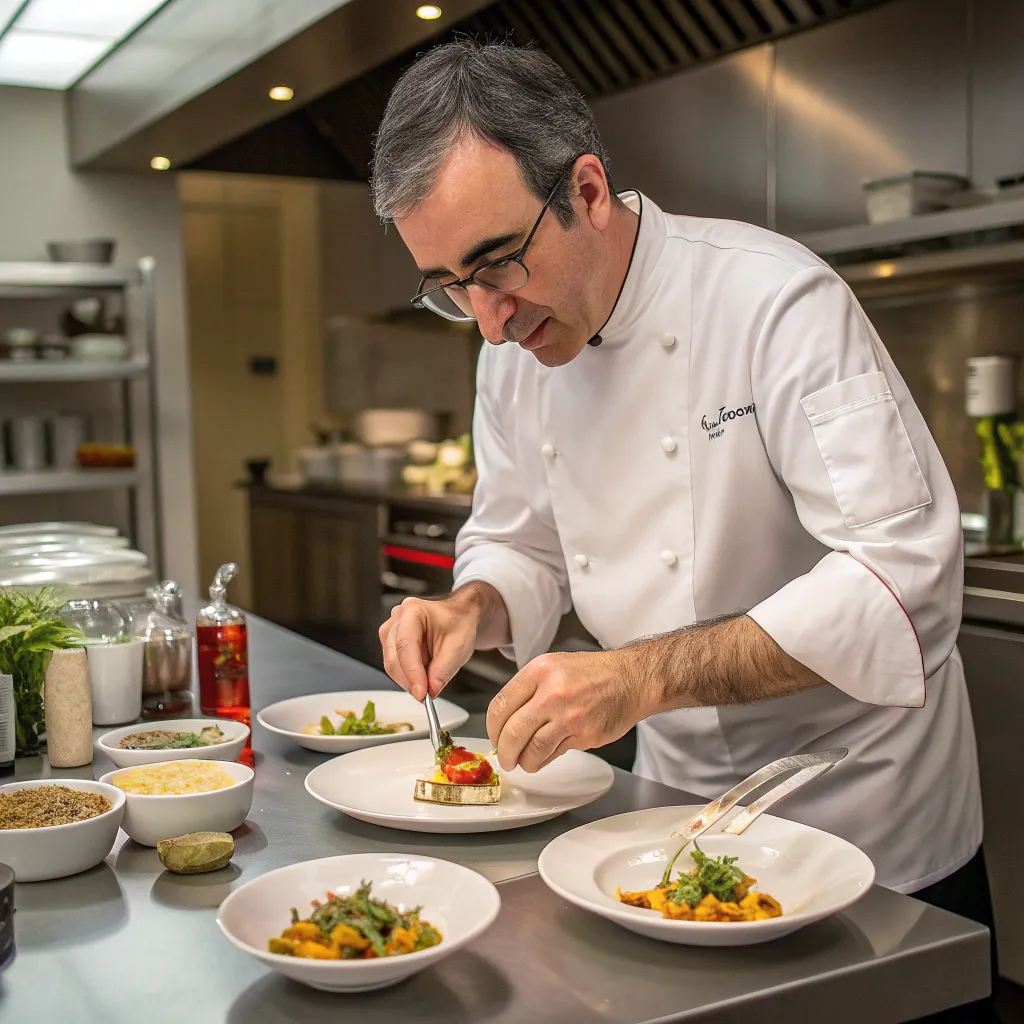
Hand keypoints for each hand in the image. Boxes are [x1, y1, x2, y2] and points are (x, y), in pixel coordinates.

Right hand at [378, 594, 478, 700]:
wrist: (458, 617)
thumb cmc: (458, 624)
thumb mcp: (458, 648)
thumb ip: (443, 670)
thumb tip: (431, 690)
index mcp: (413, 611)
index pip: (405, 646)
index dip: (412, 672)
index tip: (422, 693)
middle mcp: (397, 618)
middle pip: (394, 656)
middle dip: (410, 680)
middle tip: (426, 695)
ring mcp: (391, 629)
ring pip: (391, 663)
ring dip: (408, 679)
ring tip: (428, 681)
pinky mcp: (390, 642)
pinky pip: (393, 664)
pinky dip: (407, 675)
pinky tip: (421, 675)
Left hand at [486, 650, 650, 772]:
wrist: (631, 678)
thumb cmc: (592, 673)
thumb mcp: (553, 666)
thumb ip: (528, 690)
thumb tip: (504, 722)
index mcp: (539, 671)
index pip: (500, 705)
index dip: (492, 728)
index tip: (495, 736)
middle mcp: (552, 692)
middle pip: (512, 732)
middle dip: (504, 752)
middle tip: (505, 758)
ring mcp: (568, 716)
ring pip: (532, 750)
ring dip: (524, 761)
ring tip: (525, 761)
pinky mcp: (584, 735)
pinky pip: (553, 755)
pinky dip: (544, 760)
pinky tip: (544, 756)